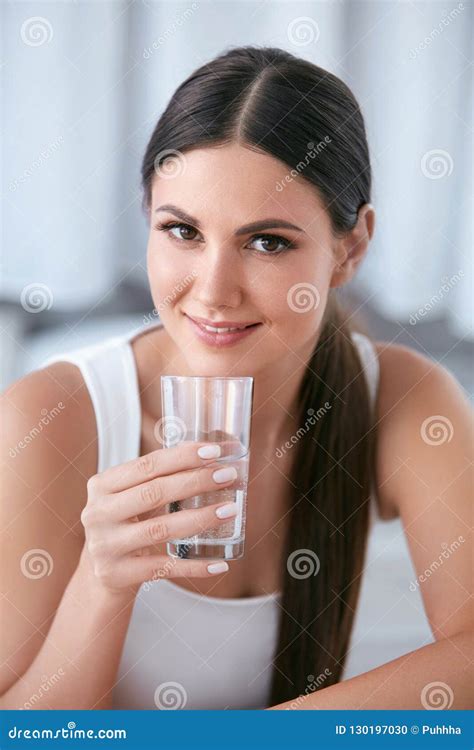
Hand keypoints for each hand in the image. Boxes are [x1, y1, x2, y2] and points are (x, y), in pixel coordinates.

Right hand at [79, 441, 239, 596]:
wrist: (98, 575)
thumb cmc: (124, 525)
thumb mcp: (129, 497)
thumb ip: (158, 477)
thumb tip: (208, 454)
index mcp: (102, 485)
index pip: (147, 465)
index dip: (183, 456)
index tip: (215, 451)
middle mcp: (99, 513)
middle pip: (154, 493)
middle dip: (196, 481)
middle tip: (228, 475)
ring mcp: (106, 545)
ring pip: (160, 529)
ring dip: (200, 518)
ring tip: (230, 510)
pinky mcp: (118, 574)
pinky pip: (164, 568)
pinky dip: (194, 567)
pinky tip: (219, 563)